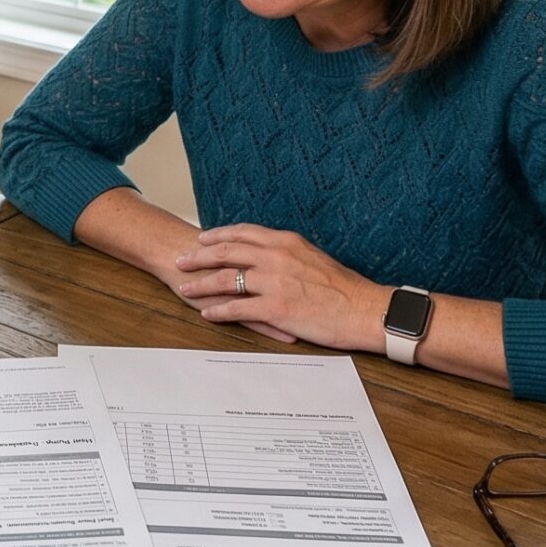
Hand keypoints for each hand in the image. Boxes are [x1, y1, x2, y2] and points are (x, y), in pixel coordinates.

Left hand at [175, 224, 384, 350]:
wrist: (364, 309)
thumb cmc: (344, 289)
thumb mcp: (314, 258)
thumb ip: (289, 254)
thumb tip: (272, 254)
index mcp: (286, 242)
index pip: (244, 232)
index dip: (219, 235)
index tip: (203, 238)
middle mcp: (277, 256)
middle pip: (228, 251)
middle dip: (200, 256)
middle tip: (181, 259)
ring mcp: (275, 281)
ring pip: (226, 278)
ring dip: (201, 283)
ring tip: (185, 288)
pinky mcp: (276, 307)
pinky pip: (238, 307)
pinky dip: (218, 310)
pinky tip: (207, 313)